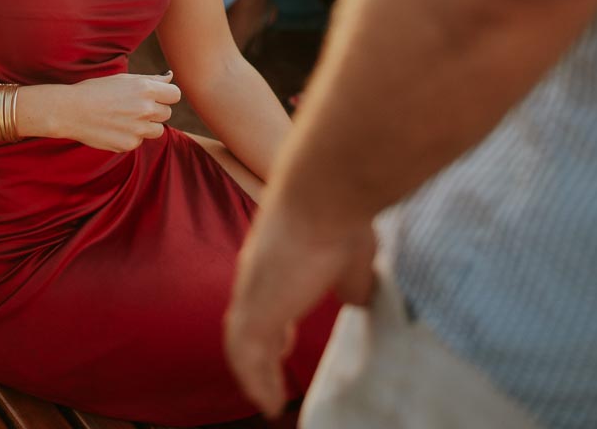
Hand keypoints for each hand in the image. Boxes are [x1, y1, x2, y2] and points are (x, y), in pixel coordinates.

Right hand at [59, 71, 179, 151]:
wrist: (71, 110)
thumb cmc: (96, 90)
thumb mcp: (124, 79)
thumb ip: (150, 80)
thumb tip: (170, 77)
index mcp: (145, 89)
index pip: (175, 94)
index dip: (166, 95)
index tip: (156, 96)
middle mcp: (145, 109)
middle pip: (167, 113)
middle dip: (155, 110)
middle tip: (135, 106)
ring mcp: (138, 129)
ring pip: (157, 130)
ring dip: (147, 125)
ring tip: (126, 118)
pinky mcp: (129, 144)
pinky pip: (140, 141)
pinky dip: (132, 135)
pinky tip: (115, 127)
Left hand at [225, 200, 374, 418]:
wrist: (326, 195)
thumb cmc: (342, 218)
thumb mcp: (351, 259)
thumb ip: (348, 283)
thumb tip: (354, 300)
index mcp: (274, 258)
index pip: (265, 298)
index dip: (273, 324)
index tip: (283, 344)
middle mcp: (255, 274)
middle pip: (247, 322)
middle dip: (259, 353)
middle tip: (269, 379)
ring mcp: (251, 291)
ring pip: (242, 342)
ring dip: (253, 373)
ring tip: (267, 400)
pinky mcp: (254, 310)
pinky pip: (246, 357)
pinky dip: (253, 381)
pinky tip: (268, 402)